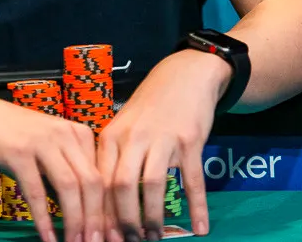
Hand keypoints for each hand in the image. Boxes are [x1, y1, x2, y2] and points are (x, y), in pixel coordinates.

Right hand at [0, 87, 101, 241]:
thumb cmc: (10, 135)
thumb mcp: (46, 150)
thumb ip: (64, 174)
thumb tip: (82, 215)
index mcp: (78, 134)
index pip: (103, 177)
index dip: (109, 211)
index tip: (110, 236)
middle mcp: (65, 134)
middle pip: (93, 183)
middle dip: (97, 221)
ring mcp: (42, 142)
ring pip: (70, 187)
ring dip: (75, 223)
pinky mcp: (18, 152)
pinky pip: (36, 192)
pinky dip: (44, 220)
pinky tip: (48, 238)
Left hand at [98, 50, 225, 241]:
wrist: (184, 75)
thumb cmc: (150, 107)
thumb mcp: (123, 127)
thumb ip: (114, 160)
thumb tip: (104, 203)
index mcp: (112, 136)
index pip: (101, 181)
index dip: (101, 213)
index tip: (102, 236)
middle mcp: (134, 137)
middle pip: (122, 186)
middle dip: (124, 221)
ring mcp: (163, 138)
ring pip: (153, 185)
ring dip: (153, 217)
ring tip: (154, 238)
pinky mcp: (190, 141)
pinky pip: (193, 180)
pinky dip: (196, 206)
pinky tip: (200, 228)